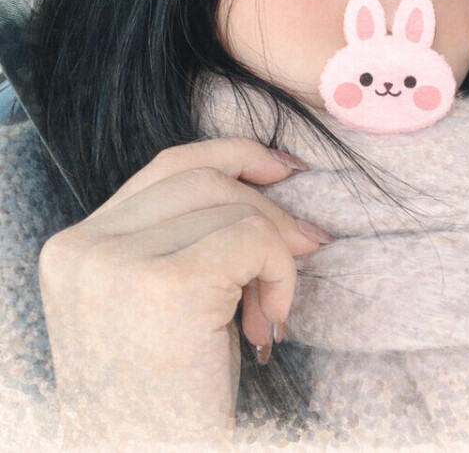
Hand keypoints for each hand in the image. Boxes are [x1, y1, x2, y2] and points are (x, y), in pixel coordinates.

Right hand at [38, 138, 329, 445]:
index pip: (165, 168)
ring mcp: (117, 264)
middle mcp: (84, 248)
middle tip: (303, 250)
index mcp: (74, 248)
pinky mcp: (167, 286)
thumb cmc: (164, 402)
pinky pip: (251, 239)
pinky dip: (280, 273)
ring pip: (231, 206)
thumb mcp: (157, 304)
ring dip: (274, 253)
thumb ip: (185, 236)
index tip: (281, 169)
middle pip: (200, 178)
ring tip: (267, 314)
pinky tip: (270, 323)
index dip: (231, 156)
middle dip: (266, 208)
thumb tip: (272, 178)